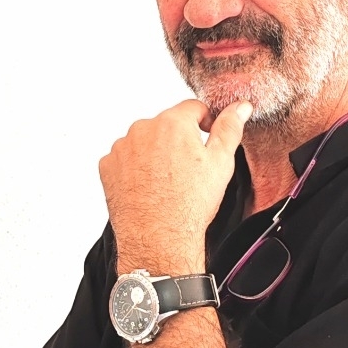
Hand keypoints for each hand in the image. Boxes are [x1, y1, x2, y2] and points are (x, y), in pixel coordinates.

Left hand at [99, 98, 252, 275]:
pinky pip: (125, 158)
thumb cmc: (190, 204)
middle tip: (187, 169)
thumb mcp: (221, 162)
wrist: (160, 239)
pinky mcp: (108, 166)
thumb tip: (240, 108)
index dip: (204, 123)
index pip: (193, 107)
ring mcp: (122, 148)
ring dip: (155, 152)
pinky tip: (149, 186)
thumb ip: (230, 128)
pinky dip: (135, 168)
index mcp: (173, 122)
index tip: (205, 139)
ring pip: (145, 140)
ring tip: (167, 181)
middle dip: (178, 140)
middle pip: (166, 124)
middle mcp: (143, 129)